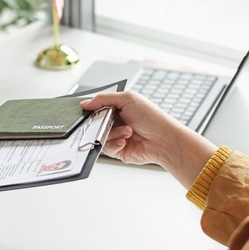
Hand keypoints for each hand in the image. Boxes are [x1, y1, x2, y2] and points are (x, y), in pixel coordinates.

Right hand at [81, 91, 217, 188]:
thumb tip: (85, 104)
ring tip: (128, 132)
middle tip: (108, 122)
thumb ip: (103, 99)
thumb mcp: (127, 99)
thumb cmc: (151, 117)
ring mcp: (117, 136)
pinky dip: (114, 144)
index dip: (92, 110)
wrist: (163, 139)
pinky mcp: (118, 150)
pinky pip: (106, 148)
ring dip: (113, 133)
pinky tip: (125, 141)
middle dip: (101, 123)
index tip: (87, 112)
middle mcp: (116, 122)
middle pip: (95, 123)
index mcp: (118, 108)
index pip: (97, 108)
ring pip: (99, 136)